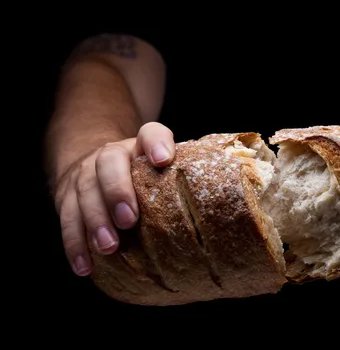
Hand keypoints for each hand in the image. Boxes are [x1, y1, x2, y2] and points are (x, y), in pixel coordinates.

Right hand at [53, 122, 175, 275]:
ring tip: (107, 247)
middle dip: (117, 192)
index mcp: (138, 146)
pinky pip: (67, 219)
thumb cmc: (141, 176)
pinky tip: (85, 266)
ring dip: (94, 221)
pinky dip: (74, 244)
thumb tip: (214, 210)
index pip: (150, 132)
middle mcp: (109, 155)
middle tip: (128, 221)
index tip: (163, 160)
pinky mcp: (66, 196)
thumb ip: (180, 180)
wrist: (97, 166)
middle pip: (108, 164)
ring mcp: (84, 174)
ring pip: (84, 192)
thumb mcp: (160, 170)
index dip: (156, 143)